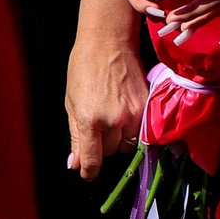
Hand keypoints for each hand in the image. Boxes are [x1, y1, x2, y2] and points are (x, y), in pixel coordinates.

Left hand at [64, 26, 145, 180]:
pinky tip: (123, 114)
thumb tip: (75, 163)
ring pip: (127, 145)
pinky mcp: (148, 107)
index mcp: (90, 119)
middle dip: (102, 146)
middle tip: (96, 127)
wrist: (108, 44)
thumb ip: (75, 135)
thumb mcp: (71, 102)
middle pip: (111, 152)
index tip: (86, 174)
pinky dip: (132, 130)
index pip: (92, 158)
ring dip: (118, 139)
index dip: (89, 170)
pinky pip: (141, 132)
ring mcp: (134, 115)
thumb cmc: (83, 69)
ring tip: (110, 117)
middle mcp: (115, 120)